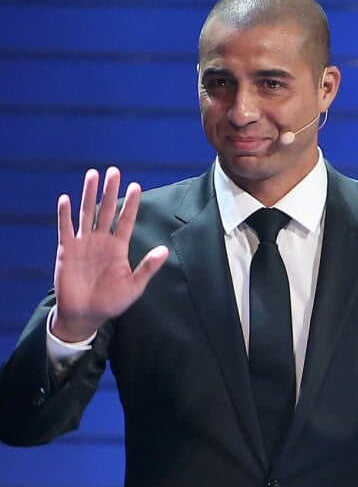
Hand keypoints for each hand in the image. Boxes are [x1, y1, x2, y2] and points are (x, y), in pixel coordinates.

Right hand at [51, 167, 168, 341]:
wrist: (85, 315)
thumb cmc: (111, 302)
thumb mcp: (134, 286)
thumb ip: (147, 267)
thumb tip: (164, 250)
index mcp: (118, 247)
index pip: (126, 220)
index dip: (131, 204)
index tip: (136, 185)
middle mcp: (101, 241)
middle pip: (107, 210)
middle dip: (110, 191)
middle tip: (114, 171)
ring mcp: (83, 243)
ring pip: (86, 213)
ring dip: (89, 194)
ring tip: (92, 174)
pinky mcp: (66, 250)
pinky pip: (65, 229)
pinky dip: (64, 215)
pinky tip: (65, 199)